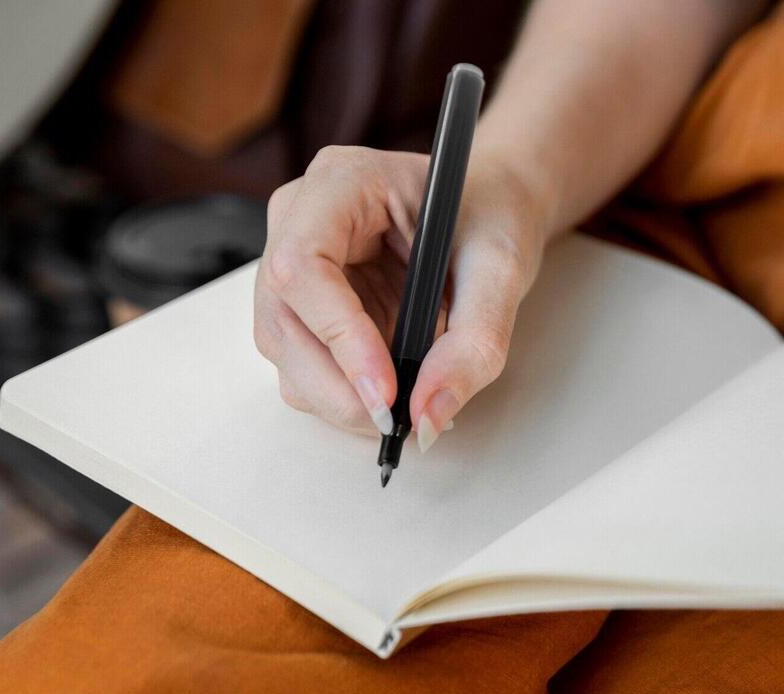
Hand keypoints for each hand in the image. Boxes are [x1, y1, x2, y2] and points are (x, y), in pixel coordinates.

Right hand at [254, 146, 545, 450]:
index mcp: (341, 182)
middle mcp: (300, 219)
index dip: (338, 336)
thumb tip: (429, 415)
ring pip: (286, 353)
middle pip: (281, 321)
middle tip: (400, 420)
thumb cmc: (493, 214)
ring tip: (410, 400)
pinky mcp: (305, 305)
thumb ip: (474, 342)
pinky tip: (396, 388)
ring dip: (341, 396)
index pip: (303, 266)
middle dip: (338, 386)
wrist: (492, 206)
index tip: (387, 390)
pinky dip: (347, 392)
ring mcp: (293, 263)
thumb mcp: (502, 269)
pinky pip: (305, 364)